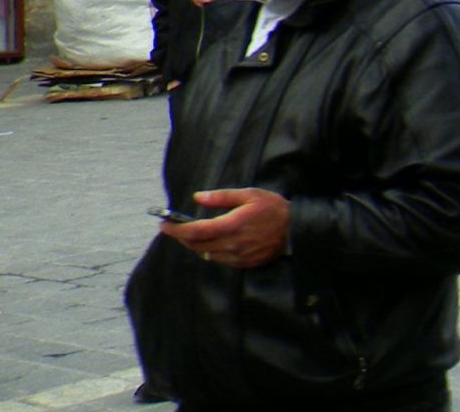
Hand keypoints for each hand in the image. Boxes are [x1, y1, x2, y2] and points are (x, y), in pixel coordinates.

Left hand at [162, 187, 290, 269]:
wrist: (295, 231)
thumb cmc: (273, 208)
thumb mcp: (250, 195)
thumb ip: (222, 197)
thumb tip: (198, 197)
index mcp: (230, 225)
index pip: (194, 231)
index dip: (176, 229)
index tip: (164, 224)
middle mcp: (229, 244)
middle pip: (195, 245)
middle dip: (182, 237)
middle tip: (174, 228)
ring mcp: (235, 256)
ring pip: (205, 254)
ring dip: (194, 245)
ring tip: (191, 234)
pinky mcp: (242, 263)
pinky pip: (218, 260)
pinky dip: (209, 251)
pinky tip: (211, 243)